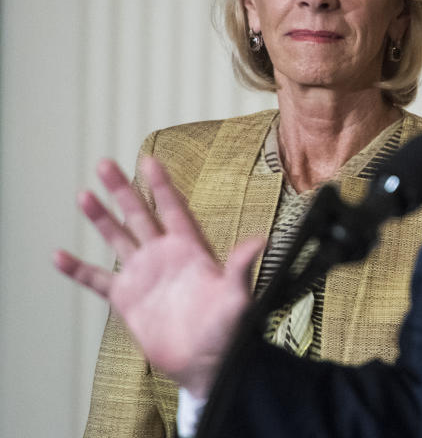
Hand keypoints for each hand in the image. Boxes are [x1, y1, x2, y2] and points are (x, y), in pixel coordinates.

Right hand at [53, 156, 264, 396]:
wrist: (207, 364)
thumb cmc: (228, 330)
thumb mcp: (237, 297)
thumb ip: (241, 268)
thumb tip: (259, 242)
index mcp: (191, 250)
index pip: (173, 209)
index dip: (161, 185)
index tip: (149, 160)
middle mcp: (165, 256)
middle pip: (140, 215)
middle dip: (123, 190)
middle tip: (105, 164)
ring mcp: (144, 275)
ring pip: (118, 239)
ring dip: (101, 218)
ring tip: (83, 196)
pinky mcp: (127, 299)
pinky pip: (97, 280)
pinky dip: (78, 269)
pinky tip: (58, 255)